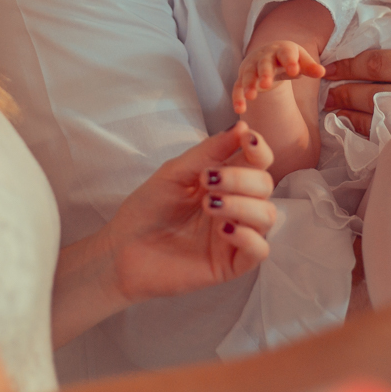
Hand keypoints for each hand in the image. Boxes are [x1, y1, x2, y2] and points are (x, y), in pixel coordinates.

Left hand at [104, 122, 276, 303]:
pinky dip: (248, 236)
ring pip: (267, 215)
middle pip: (265, 185)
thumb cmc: (147, 209)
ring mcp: (235, 235)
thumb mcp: (174, 172)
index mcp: (225, 181)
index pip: (257, 162)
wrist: (123, 250)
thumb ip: (209, 151)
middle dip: (241, 178)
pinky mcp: (231, 264)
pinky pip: (260, 250)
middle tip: (208, 179)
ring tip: (209, 204)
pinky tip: (223, 230)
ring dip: (243, 204)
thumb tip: (241, 127)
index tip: (247, 139)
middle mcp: (236, 206)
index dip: (259, 149)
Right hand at [232, 41, 324, 113]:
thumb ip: (310, 67)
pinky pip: (237, 87)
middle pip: (264, 63)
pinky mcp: (242, 78)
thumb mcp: (300, 60)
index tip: (295, 71)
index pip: (286, 53)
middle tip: (266, 84)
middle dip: (265, 73)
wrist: (266, 54)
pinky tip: (240, 109)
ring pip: (248, 74)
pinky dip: (237, 97)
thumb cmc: (287, 59)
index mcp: (282, 50)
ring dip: (248, 84)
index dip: (290, 61)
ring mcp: (252, 67)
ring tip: (251, 96)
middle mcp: (264, 56)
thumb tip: (321, 72)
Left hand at [323, 0, 390, 147]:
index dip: (349, 65)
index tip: (333, 65)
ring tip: (336, 111)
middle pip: (375, 96)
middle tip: (326, 91)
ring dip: (355, 119)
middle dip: (344, 94)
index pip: (379, 65)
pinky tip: (364, 131)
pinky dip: (380, 138)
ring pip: (385, 123)